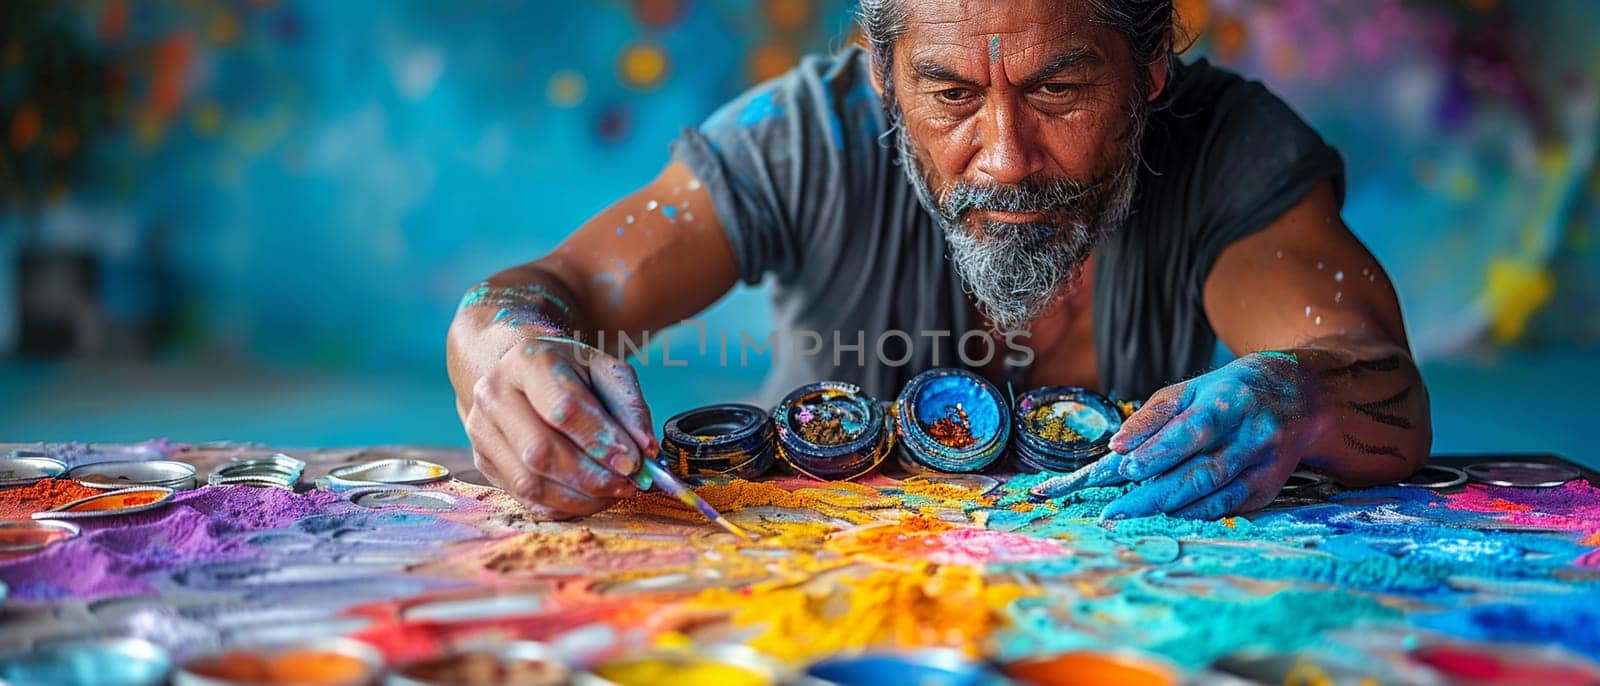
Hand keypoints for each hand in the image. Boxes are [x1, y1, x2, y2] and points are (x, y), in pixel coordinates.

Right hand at [463, 338, 657, 518]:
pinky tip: (589, 497)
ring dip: (580, 497)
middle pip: (541, 451)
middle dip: (592, 476)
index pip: (564, 408)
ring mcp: (482, 431)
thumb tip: (646, 451)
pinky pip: (525, 499)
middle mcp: (494, 395)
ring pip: (530, 482)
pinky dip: (563, 506)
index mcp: (527, 361)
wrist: (522, 373)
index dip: (601, 440)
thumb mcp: (606, 371)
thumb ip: (630, 406)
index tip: (633, 461)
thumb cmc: (570, 371)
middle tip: (627, 483)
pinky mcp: (483, 462)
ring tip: (613, 492)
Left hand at [1055, 352, 1317, 519]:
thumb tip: (1117, 446)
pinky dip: (1195, 515)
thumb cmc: (1227, 393)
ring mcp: (1266, 465)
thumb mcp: (1189, 391)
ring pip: (1217, 495)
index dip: (1160, 451)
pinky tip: (1167, 519)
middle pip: (1203, 471)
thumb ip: (1152, 418)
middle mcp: (1254, 434)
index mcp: (1231, 401)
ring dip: (1172, 510)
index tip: (1126, 468)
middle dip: (1156, 494)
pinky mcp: (1269, 488)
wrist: (1296, 397)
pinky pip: (1229, 507)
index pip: (1193, 430)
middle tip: (1116, 510)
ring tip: (1133, 518)